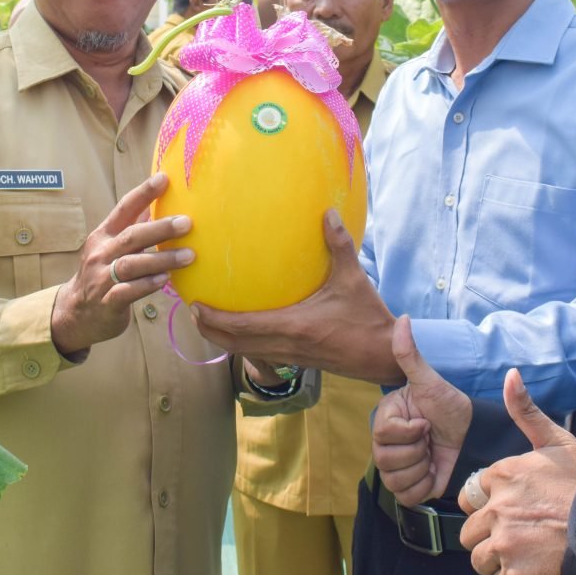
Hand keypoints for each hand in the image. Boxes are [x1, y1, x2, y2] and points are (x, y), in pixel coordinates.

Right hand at [50, 173, 193, 355]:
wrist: (75, 314)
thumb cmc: (101, 275)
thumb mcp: (110, 247)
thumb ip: (130, 227)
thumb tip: (153, 203)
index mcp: (104, 235)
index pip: (124, 209)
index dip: (143, 193)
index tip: (165, 178)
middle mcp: (101, 253)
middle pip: (131, 236)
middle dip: (160, 229)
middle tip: (187, 223)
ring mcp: (102, 278)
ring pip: (132, 264)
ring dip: (162, 259)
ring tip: (188, 256)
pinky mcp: (107, 302)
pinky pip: (128, 291)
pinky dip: (148, 284)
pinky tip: (166, 279)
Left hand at [190, 209, 398, 383]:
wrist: (383, 356)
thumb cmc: (368, 318)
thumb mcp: (354, 279)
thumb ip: (340, 245)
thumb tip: (328, 213)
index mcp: (293, 326)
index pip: (242, 327)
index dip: (214, 319)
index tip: (195, 305)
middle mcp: (285, 345)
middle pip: (234, 345)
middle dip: (209, 330)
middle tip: (192, 310)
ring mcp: (290, 357)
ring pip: (244, 353)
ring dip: (223, 338)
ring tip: (208, 319)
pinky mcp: (297, 361)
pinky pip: (259, 354)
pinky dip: (243, 343)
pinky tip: (243, 327)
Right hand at [372, 314, 471, 506]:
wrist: (472, 434)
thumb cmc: (450, 406)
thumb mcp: (430, 381)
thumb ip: (410, 354)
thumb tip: (402, 318)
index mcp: (386, 419)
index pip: (384, 435)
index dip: (410, 431)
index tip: (426, 422)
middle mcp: (385, 444)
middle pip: (385, 459)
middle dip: (416, 450)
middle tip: (430, 438)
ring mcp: (396, 467)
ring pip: (394, 479)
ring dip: (420, 467)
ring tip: (432, 453)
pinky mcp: (409, 487)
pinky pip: (405, 495)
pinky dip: (423, 486)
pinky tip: (433, 470)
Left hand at [460, 368, 575, 574]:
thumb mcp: (557, 441)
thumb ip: (526, 411)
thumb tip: (509, 374)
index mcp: (502, 475)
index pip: (472, 496)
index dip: (491, 505)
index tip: (518, 508)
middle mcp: (497, 508)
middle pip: (471, 531)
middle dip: (491, 535)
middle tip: (523, 534)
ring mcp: (505, 544)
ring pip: (480, 558)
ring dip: (500, 560)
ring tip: (529, 552)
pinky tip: (536, 569)